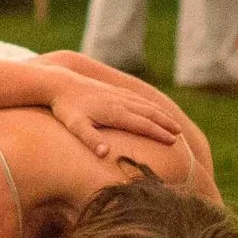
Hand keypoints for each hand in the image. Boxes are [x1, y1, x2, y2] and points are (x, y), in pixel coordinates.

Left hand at [47, 76, 185, 156]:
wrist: (58, 82)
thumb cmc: (65, 108)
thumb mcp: (75, 126)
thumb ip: (90, 140)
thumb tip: (104, 154)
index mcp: (114, 112)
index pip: (142, 124)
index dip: (158, 133)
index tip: (172, 141)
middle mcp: (119, 102)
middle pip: (148, 113)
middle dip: (165, 123)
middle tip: (179, 133)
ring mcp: (116, 94)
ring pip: (144, 104)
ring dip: (160, 113)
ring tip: (172, 122)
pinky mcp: (111, 90)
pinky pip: (136, 97)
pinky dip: (148, 103)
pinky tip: (151, 107)